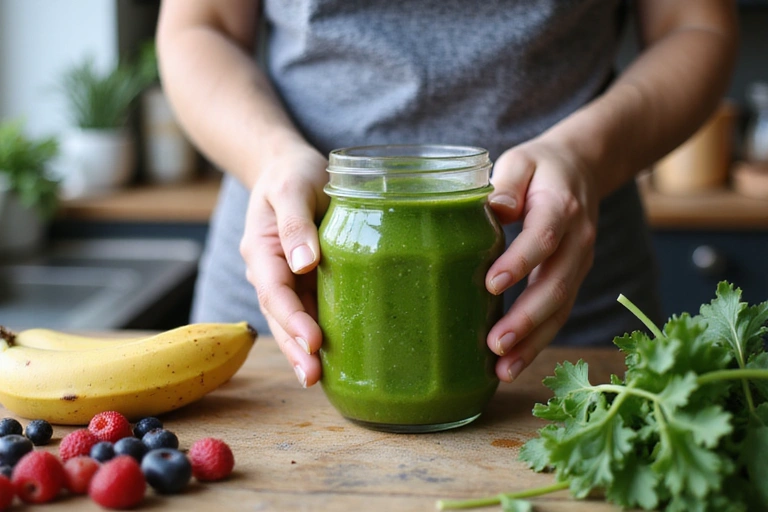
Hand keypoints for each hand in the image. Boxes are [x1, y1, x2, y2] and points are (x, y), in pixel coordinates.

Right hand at [239, 144, 328, 387]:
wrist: (290, 168)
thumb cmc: (293, 173)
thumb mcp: (294, 187)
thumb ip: (296, 223)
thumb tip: (304, 263)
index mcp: (262, 250)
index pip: (274, 292)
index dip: (291, 319)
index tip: (311, 341)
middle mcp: (270, 271)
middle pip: (279, 316)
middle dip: (294, 349)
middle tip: (313, 377)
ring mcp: (287, 280)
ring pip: (292, 321)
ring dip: (302, 350)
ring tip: (319, 379)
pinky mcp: (305, 282)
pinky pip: (309, 312)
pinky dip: (316, 336)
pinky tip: (332, 358)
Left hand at [485, 136, 598, 382]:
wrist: (581, 170)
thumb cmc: (540, 168)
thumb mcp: (522, 161)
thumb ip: (508, 183)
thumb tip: (495, 209)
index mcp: (561, 206)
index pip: (543, 237)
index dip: (520, 261)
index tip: (492, 283)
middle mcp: (577, 241)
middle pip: (556, 284)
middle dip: (527, 318)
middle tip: (496, 343)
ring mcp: (578, 265)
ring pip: (560, 309)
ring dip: (533, 342)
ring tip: (503, 368)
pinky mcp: (571, 280)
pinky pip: (558, 316)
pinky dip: (537, 342)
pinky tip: (511, 364)